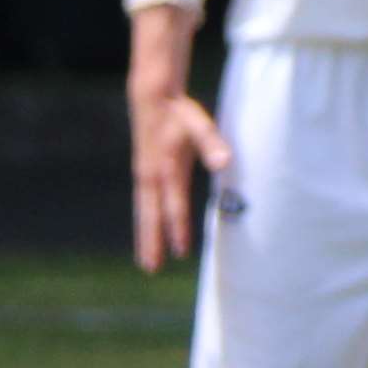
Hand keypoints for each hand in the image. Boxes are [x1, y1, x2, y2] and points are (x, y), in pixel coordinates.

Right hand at [127, 82, 231, 276]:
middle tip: (152, 269)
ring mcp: (144, 176)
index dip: (177, 227)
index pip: (174, 204)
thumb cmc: (180, 112)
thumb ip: (212, 143)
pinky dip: (144, 224)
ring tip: (147, 264)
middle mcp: (151, 176)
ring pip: (143, 213)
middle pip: (150, 215)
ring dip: (145, 238)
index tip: (181, 251)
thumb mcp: (199, 124)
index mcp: (166, 167)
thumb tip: (225, 162)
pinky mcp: (142, 175)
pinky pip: (142, 206)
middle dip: (152, 242)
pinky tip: (148, 237)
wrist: (152, 98)